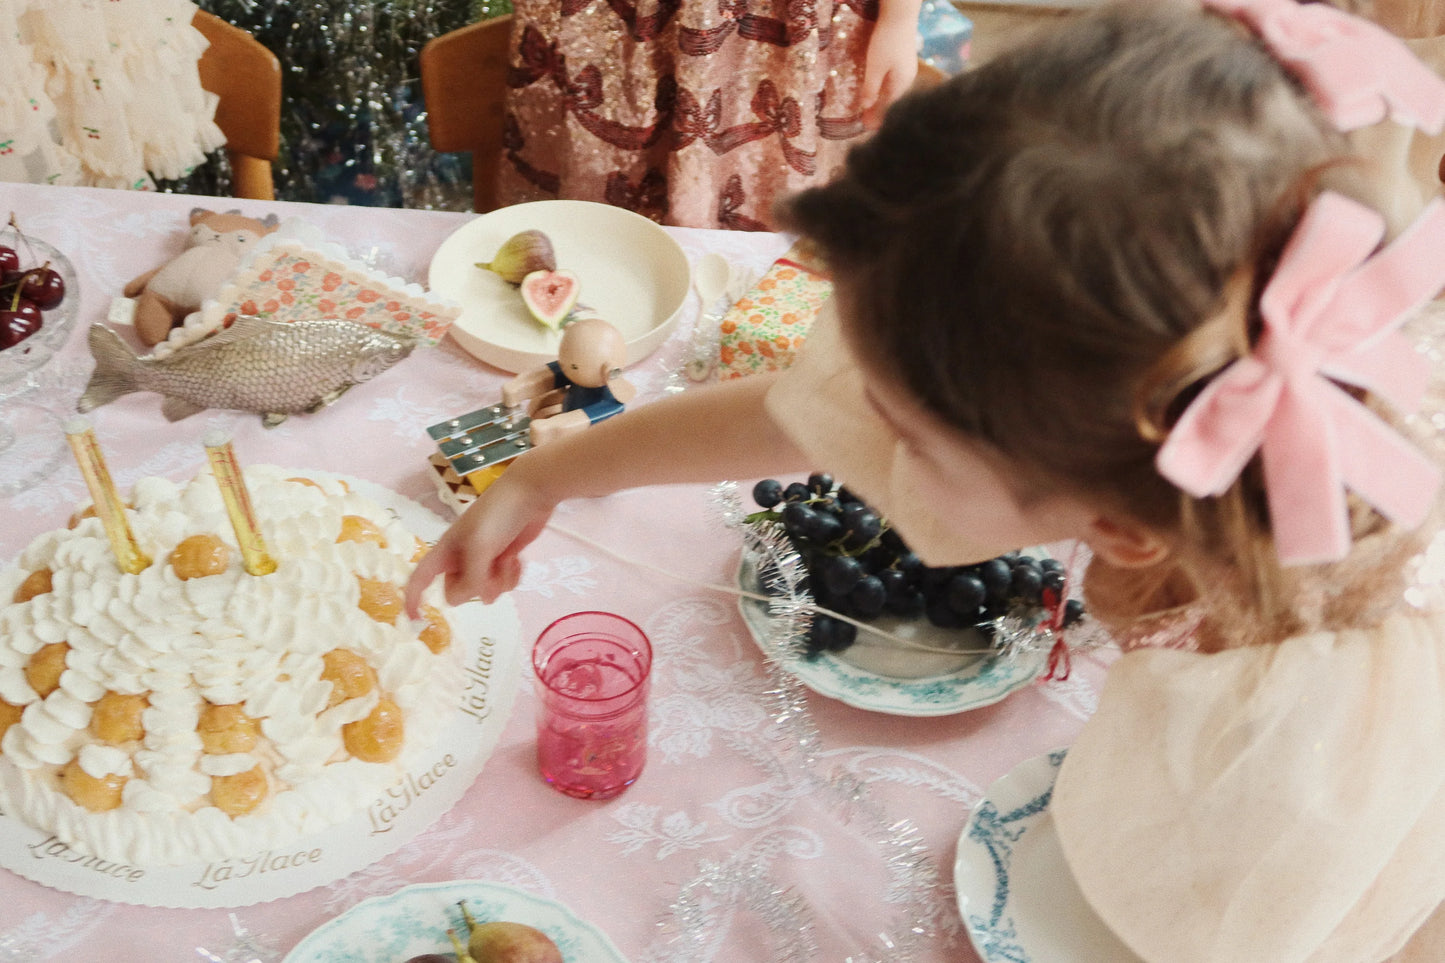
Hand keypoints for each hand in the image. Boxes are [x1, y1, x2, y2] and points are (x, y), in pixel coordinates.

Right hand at [404, 467, 554, 613]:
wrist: (531, 494)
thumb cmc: (497, 515)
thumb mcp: (478, 547)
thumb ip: (471, 577)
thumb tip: (473, 598)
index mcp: (446, 551)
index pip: (420, 578)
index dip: (414, 598)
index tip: (416, 619)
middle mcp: (461, 558)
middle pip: (459, 592)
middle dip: (477, 588)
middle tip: (492, 570)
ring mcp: (484, 560)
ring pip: (484, 591)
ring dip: (498, 582)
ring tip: (508, 562)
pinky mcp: (504, 560)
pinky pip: (503, 584)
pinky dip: (511, 577)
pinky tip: (517, 561)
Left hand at [860, 13, 919, 128]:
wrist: (901, 14)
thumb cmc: (888, 41)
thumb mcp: (875, 66)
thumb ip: (871, 88)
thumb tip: (866, 108)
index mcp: (902, 83)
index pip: (889, 107)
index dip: (878, 118)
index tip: (867, 129)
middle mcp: (907, 79)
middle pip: (893, 101)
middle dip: (880, 112)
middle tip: (867, 124)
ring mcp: (907, 69)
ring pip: (893, 91)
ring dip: (882, 102)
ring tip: (871, 111)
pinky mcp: (903, 60)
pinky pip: (894, 82)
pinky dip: (885, 90)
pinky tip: (879, 91)